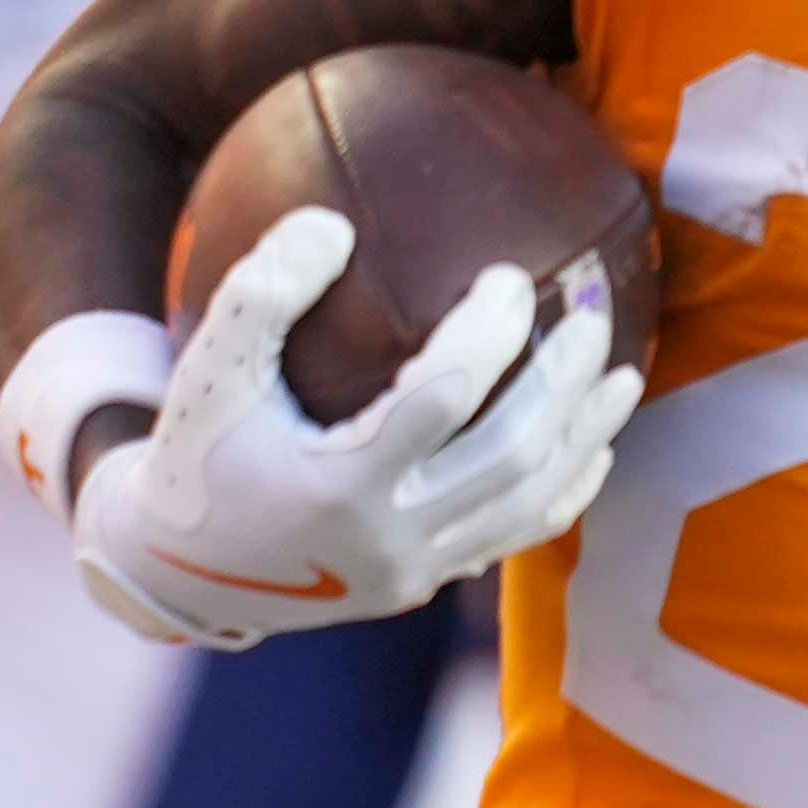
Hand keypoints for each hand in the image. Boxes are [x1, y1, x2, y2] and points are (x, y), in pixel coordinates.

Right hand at [71, 208, 637, 646]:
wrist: (183, 573)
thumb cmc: (199, 453)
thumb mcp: (208, 371)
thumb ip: (262, 294)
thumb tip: (330, 222)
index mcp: (335, 484)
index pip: (441, 398)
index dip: (488, 335)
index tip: (509, 276)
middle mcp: (387, 537)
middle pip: (509, 455)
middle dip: (562, 385)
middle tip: (592, 317)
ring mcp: (415, 569)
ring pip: (529, 504)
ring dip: (584, 436)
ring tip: (624, 375)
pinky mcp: (427, 584)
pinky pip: (516, 536)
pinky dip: (562, 489)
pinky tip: (591, 444)